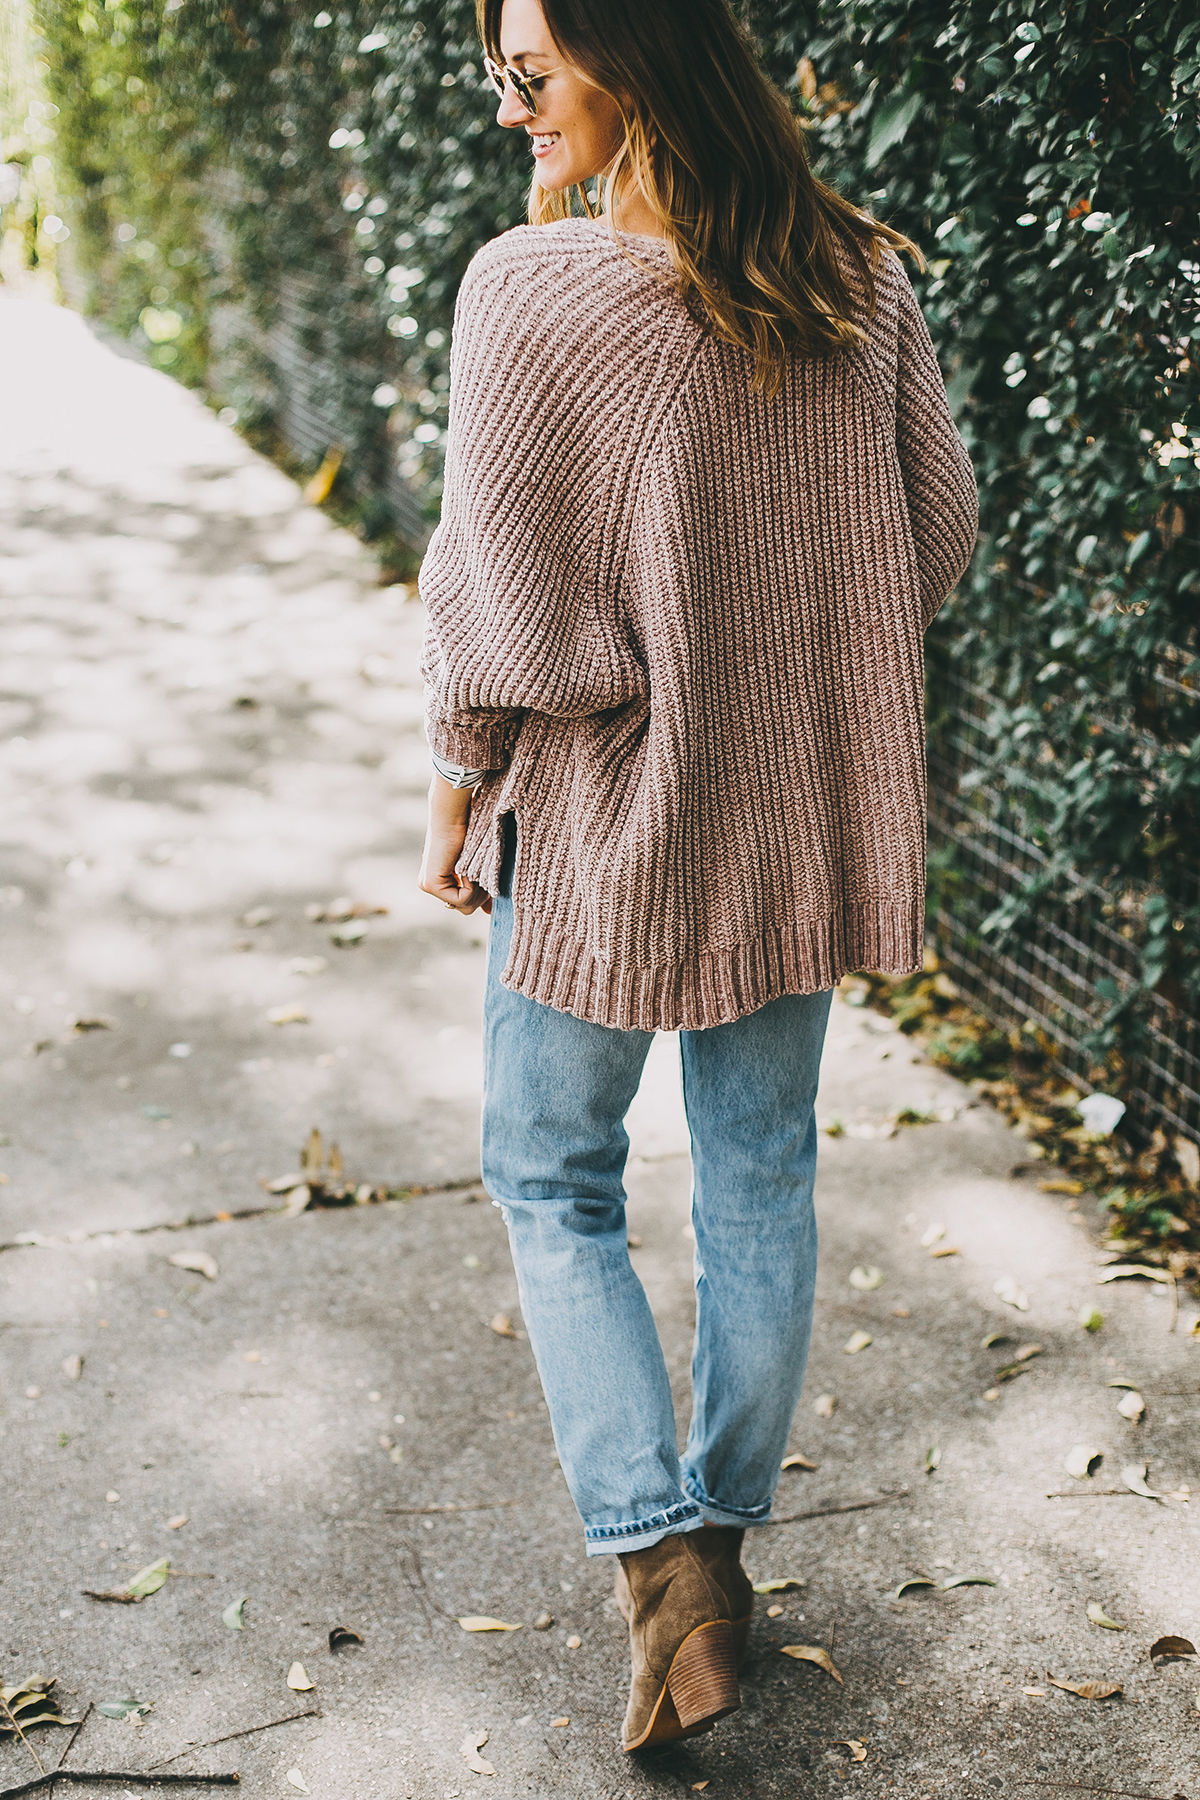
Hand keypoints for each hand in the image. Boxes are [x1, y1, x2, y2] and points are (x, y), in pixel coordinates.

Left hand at [418, 776, 492, 914]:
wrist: (455, 816)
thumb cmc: (470, 832)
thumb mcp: (477, 868)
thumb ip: (481, 891)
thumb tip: (488, 913)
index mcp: (441, 879)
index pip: (463, 904)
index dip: (480, 899)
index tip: (490, 891)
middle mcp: (431, 884)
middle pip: (465, 908)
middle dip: (480, 895)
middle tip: (480, 874)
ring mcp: (428, 885)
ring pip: (464, 906)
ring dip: (477, 890)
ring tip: (474, 870)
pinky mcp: (430, 884)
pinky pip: (461, 899)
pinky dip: (471, 886)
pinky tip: (466, 869)